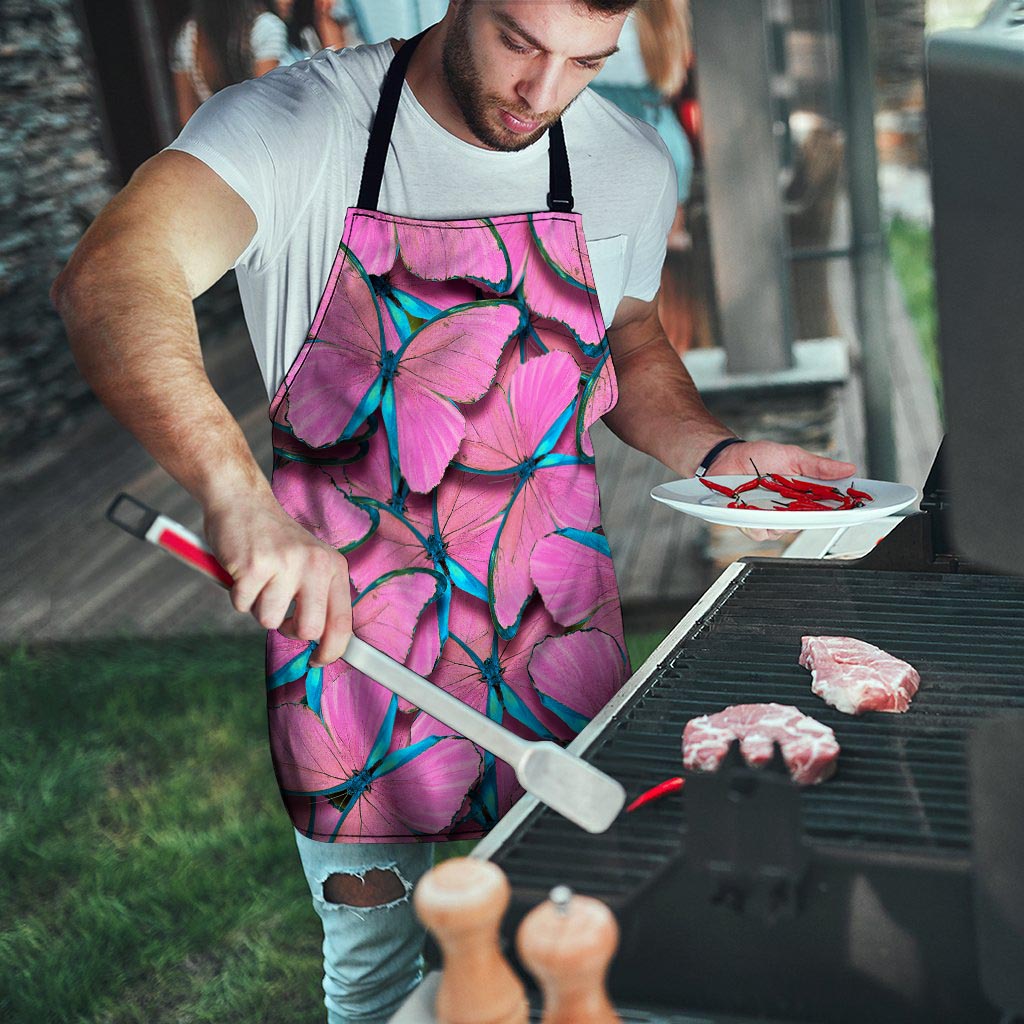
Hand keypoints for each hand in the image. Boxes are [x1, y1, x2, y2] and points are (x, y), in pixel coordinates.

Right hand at [203, 494, 351, 667]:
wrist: (242, 501)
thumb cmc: (275, 541)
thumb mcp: (310, 562)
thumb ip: (319, 597)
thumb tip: (325, 644)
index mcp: (333, 566)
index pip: (343, 622)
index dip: (332, 650)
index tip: (318, 660)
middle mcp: (315, 564)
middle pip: (309, 630)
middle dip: (289, 630)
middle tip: (280, 612)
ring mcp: (285, 564)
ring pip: (269, 621)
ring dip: (258, 607)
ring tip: (259, 580)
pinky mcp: (254, 565)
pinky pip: (242, 605)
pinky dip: (238, 595)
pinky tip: (242, 571)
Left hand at [707, 440, 856, 542]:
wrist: (727, 458)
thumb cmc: (759, 457)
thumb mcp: (793, 456)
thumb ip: (819, 466)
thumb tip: (848, 468)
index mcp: (804, 495)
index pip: (829, 508)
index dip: (843, 511)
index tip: (856, 509)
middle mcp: (790, 510)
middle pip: (808, 523)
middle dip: (810, 515)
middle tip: (804, 502)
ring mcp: (771, 518)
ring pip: (784, 531)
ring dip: (779, 518)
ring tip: (770, 499)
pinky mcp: (751, 523)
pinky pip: (760, 532)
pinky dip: (757, 522)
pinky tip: (752, 508)